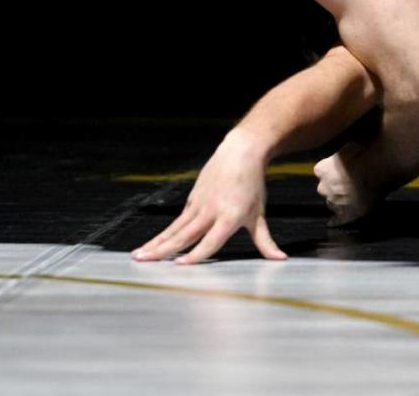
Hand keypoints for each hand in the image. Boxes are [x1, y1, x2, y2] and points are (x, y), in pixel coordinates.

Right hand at [132, 129, 286, 264]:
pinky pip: (176, 221)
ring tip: (137, 255)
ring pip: (175, 228)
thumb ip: (265, 240)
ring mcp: (198, 204)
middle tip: (143, 262)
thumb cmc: (252, 185)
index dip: (196, 254)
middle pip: (184, 235)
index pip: (211, 241)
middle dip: (163, 250)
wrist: (241, 153)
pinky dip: (163, 233)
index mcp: (229, 217)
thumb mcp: (259, 214)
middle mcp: (211, 211)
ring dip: (155, 243)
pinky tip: (152, 244)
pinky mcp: (192, 199)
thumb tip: (280, 258)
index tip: (180, 266)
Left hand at [314, 143, 377, 226]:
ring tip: (354, 194)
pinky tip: (333, 222)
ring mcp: (337, 201)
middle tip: (349, 181)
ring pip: (332, 203)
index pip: (320, 173)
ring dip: (340, 199)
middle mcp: (325, 187)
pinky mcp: (351, 213)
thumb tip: (342, 156)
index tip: (340, 169)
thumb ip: (340, 155)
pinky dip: (337, 221)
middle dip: (333, 187)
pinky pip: (340, 220)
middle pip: (325, 189)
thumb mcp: (348, 146)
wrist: (382, 164)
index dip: (331, 171)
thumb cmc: (368, 151)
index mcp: (322, 169)